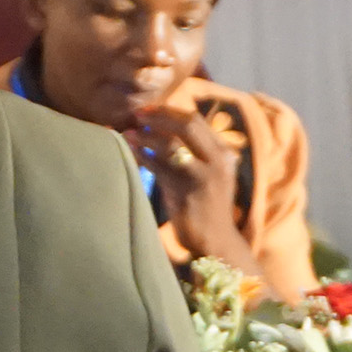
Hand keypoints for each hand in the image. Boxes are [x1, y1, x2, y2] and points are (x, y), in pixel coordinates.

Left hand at [129, 104, 250, 266]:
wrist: (216, 242)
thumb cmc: (208, 207)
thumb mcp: (212, 175)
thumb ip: (198, 153)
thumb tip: (164, 130)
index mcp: (223, 153)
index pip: (196, 121)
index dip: (169, 111)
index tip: (149, 110)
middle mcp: (217, 161)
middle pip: (187, 125)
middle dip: (159, 117)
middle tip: (137, 115)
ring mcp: (202, 176)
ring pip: (171, 144)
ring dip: (145, 136)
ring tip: (128, 134)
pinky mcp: (185, 192)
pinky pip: (159, 167)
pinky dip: (142, 156)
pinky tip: (131, 152)